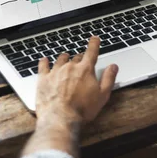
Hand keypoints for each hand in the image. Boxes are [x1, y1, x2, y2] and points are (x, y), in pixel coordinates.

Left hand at [24, 36, 117, 157]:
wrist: (60, 118)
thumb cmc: (83, 109)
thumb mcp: (103, 95)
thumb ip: (108, 78)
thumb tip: (113, 66)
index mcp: (85, 70)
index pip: (91, 52)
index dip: (94, 44)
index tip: (94, 39)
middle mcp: (70, 67)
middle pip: (76, 57)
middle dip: (80, 57)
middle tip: (81, 60)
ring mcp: (55, 72)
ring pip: (60, 59)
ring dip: (64, 58)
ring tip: (65, 59)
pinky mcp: (43, 79)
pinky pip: (43, 66)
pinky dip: (44, 62)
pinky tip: (44, 60)